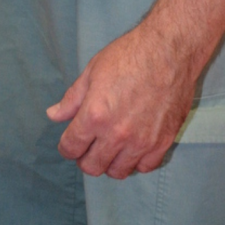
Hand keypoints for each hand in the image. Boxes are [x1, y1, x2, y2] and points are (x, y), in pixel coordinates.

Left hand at [47, 21, 204, 178]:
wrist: (170, 52)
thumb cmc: (128, 58)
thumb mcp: (91, 74)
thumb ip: (71, 100)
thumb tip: (54, 115)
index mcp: (94, 116)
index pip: (71, 148)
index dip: (66, 148)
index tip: (69, 143)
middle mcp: (117, 134)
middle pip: (92, 166)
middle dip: (85, 158)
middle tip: (88, 147)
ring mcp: (143, 141)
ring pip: (118, 171)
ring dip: (110, 163)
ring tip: (110, 148)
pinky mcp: (164, 141)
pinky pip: (146, 166)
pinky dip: (136, 162)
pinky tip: (132, 149)